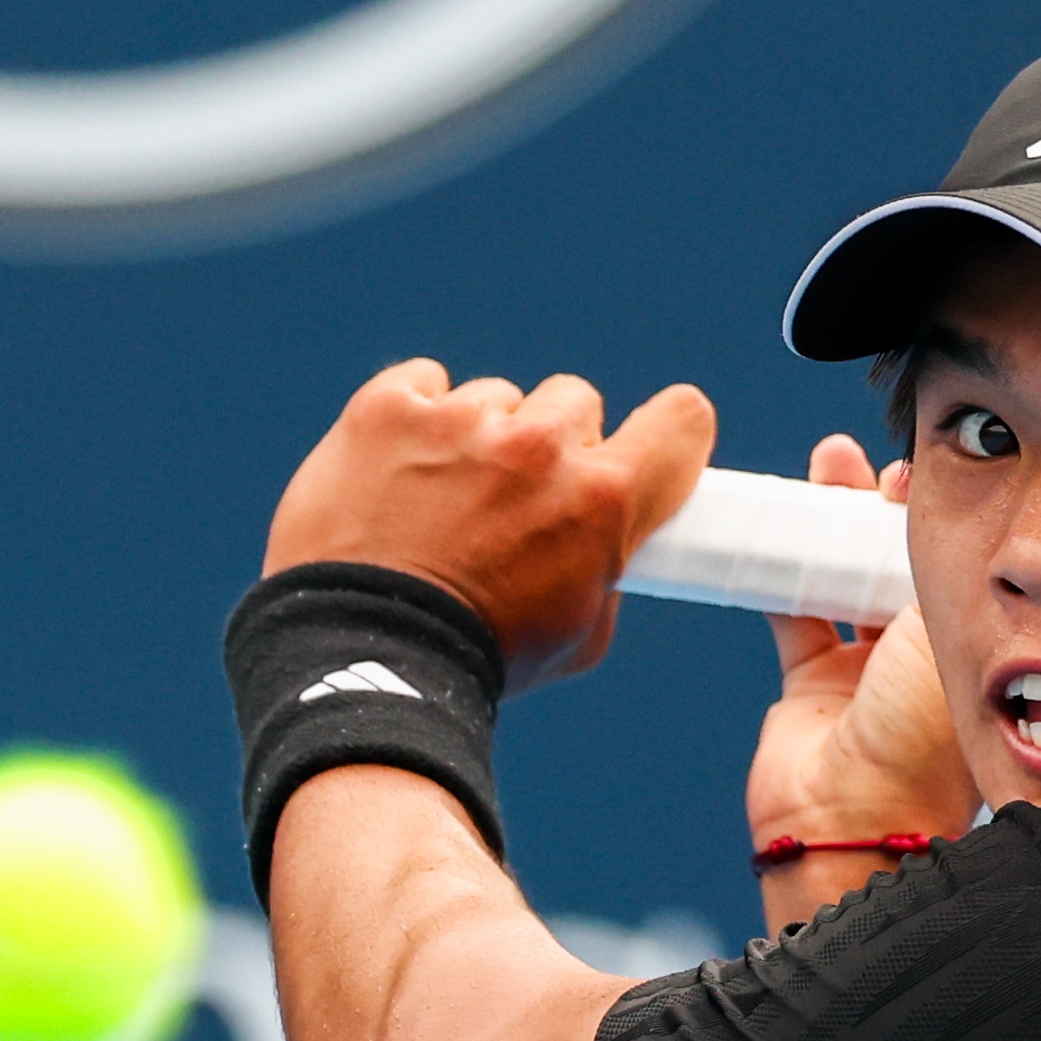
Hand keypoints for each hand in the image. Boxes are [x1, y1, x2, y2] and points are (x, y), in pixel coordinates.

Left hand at [264, 359, 713, 691]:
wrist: (361, 654)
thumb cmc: (479, 657)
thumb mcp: (580, 635)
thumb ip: (608, 569)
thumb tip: (610, 542)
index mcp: (602, 500)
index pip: (680, 420)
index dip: (670, 433)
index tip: (646, 448)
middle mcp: (539, 447)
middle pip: (575, 402)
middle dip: (556, 445)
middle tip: (518, 500)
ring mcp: (460, 420)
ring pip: (496, 399)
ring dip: (481, 437)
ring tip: (441, 501)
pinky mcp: (388, 407)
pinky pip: (424, 382)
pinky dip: (417, 418)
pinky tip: (401, 469)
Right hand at [748, 435, 978, 923]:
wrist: (850, 820)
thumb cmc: (918, 735)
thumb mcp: (946, 632)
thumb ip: (933, 565)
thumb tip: (914, 501)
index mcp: (976, 650)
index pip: (962, 565)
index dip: (944, 515)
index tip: (925, 468)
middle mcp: (926, 660)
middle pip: (902, 563)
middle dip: (885, 508)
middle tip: (875, 462)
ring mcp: (869, 674)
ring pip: (848, 576)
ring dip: (835, 521)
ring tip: (831, 460)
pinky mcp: (813, 684)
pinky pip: (794, 608)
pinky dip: (781, 565)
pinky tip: (775, 518)